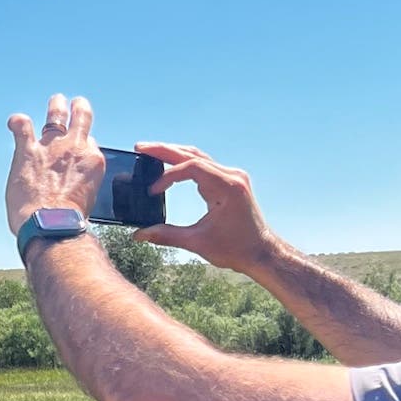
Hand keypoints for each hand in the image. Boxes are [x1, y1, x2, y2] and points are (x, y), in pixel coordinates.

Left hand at [5, 94, 105, 233]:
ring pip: (56, 113)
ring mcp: (51, 146)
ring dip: (56, 105)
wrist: (51, 225)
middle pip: (81, 116)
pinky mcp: (28, 151)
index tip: (76, 151)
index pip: (90, 143)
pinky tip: (15, 122)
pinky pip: (22, 126)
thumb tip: (73, 182)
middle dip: (78, 107)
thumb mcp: (87, 198)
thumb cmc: (67, 221)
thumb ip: (82, 181)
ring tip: (56, 100)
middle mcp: (75, 147)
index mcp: (93, 161)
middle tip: (74, 104)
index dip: (83, 145)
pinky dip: (18, 122)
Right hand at [133, 142, 281, 273]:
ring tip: (150, 152)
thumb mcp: (198, 242)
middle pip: (193, 155)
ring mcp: (233, 176)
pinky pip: (206, 166)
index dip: (168, 176)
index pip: (192, 167)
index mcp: (227, 187)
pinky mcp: (231, 181)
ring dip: (174, 154)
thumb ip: (166, 236)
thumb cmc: (235, 249)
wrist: (261, 252)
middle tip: (140, 148)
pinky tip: (170, 164)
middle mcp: (232, 176)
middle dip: (165, 151)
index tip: (153, 190)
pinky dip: (186, 164)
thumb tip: (139, 234)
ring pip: (199, 157)